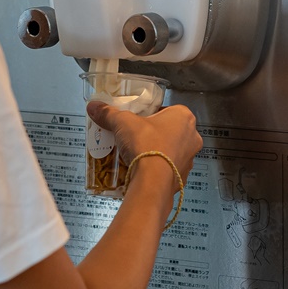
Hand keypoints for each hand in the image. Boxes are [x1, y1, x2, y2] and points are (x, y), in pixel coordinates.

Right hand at [87, 101, 201, 182]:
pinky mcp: (183, 176)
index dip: (150, 115)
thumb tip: (95, 107)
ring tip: (137, 154)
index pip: (166, 110)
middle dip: (153, 134)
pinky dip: (158, 168)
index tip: (137, 120)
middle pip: (169, 131)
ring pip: (171, 150)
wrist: (152, 182)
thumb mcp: (123, 122)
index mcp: (183, 116)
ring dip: (157, 151)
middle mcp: (192, 136)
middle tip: (135, 137)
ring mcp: (189, 158)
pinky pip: (169, 169)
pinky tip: (143, 169)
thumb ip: (109, 113)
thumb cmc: (146, 146)